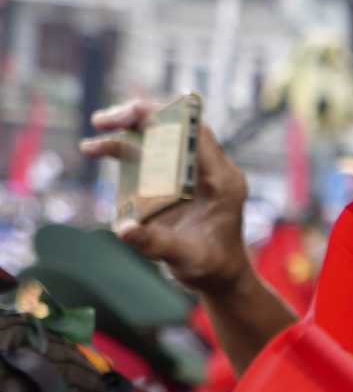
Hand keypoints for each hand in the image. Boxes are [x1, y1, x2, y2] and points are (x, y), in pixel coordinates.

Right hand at [80, 100, 254, 294]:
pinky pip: (154, 157)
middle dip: (137, 119)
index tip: (129, 113)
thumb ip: (156, 243)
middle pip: (175, 128)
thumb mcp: (185, 257)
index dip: (164, 115)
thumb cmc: (211, 267)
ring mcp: (195, 174)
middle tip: (101, 122)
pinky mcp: (180, 182)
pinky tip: (101, 153)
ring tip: (91, 146)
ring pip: (161, 140)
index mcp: (222, 180)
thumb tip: (124, 229)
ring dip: (126, 136)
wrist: (221, 278)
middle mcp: (211, 171)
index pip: (196, 132)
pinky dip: (128, 152)